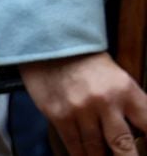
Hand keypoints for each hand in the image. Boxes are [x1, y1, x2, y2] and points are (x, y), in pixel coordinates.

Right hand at [20, 52, 146, 153]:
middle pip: (123, 147)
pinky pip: (73, 144)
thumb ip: (130, 106)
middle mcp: (104, 102)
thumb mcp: (118, 79)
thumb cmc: (88, 63)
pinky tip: (85, 155)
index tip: (145, 150)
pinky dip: (81, 154)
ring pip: (95, 149)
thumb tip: (138, 135)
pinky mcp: (58, 114)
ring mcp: (79, 110)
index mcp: (125, 90)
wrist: (50, 43)